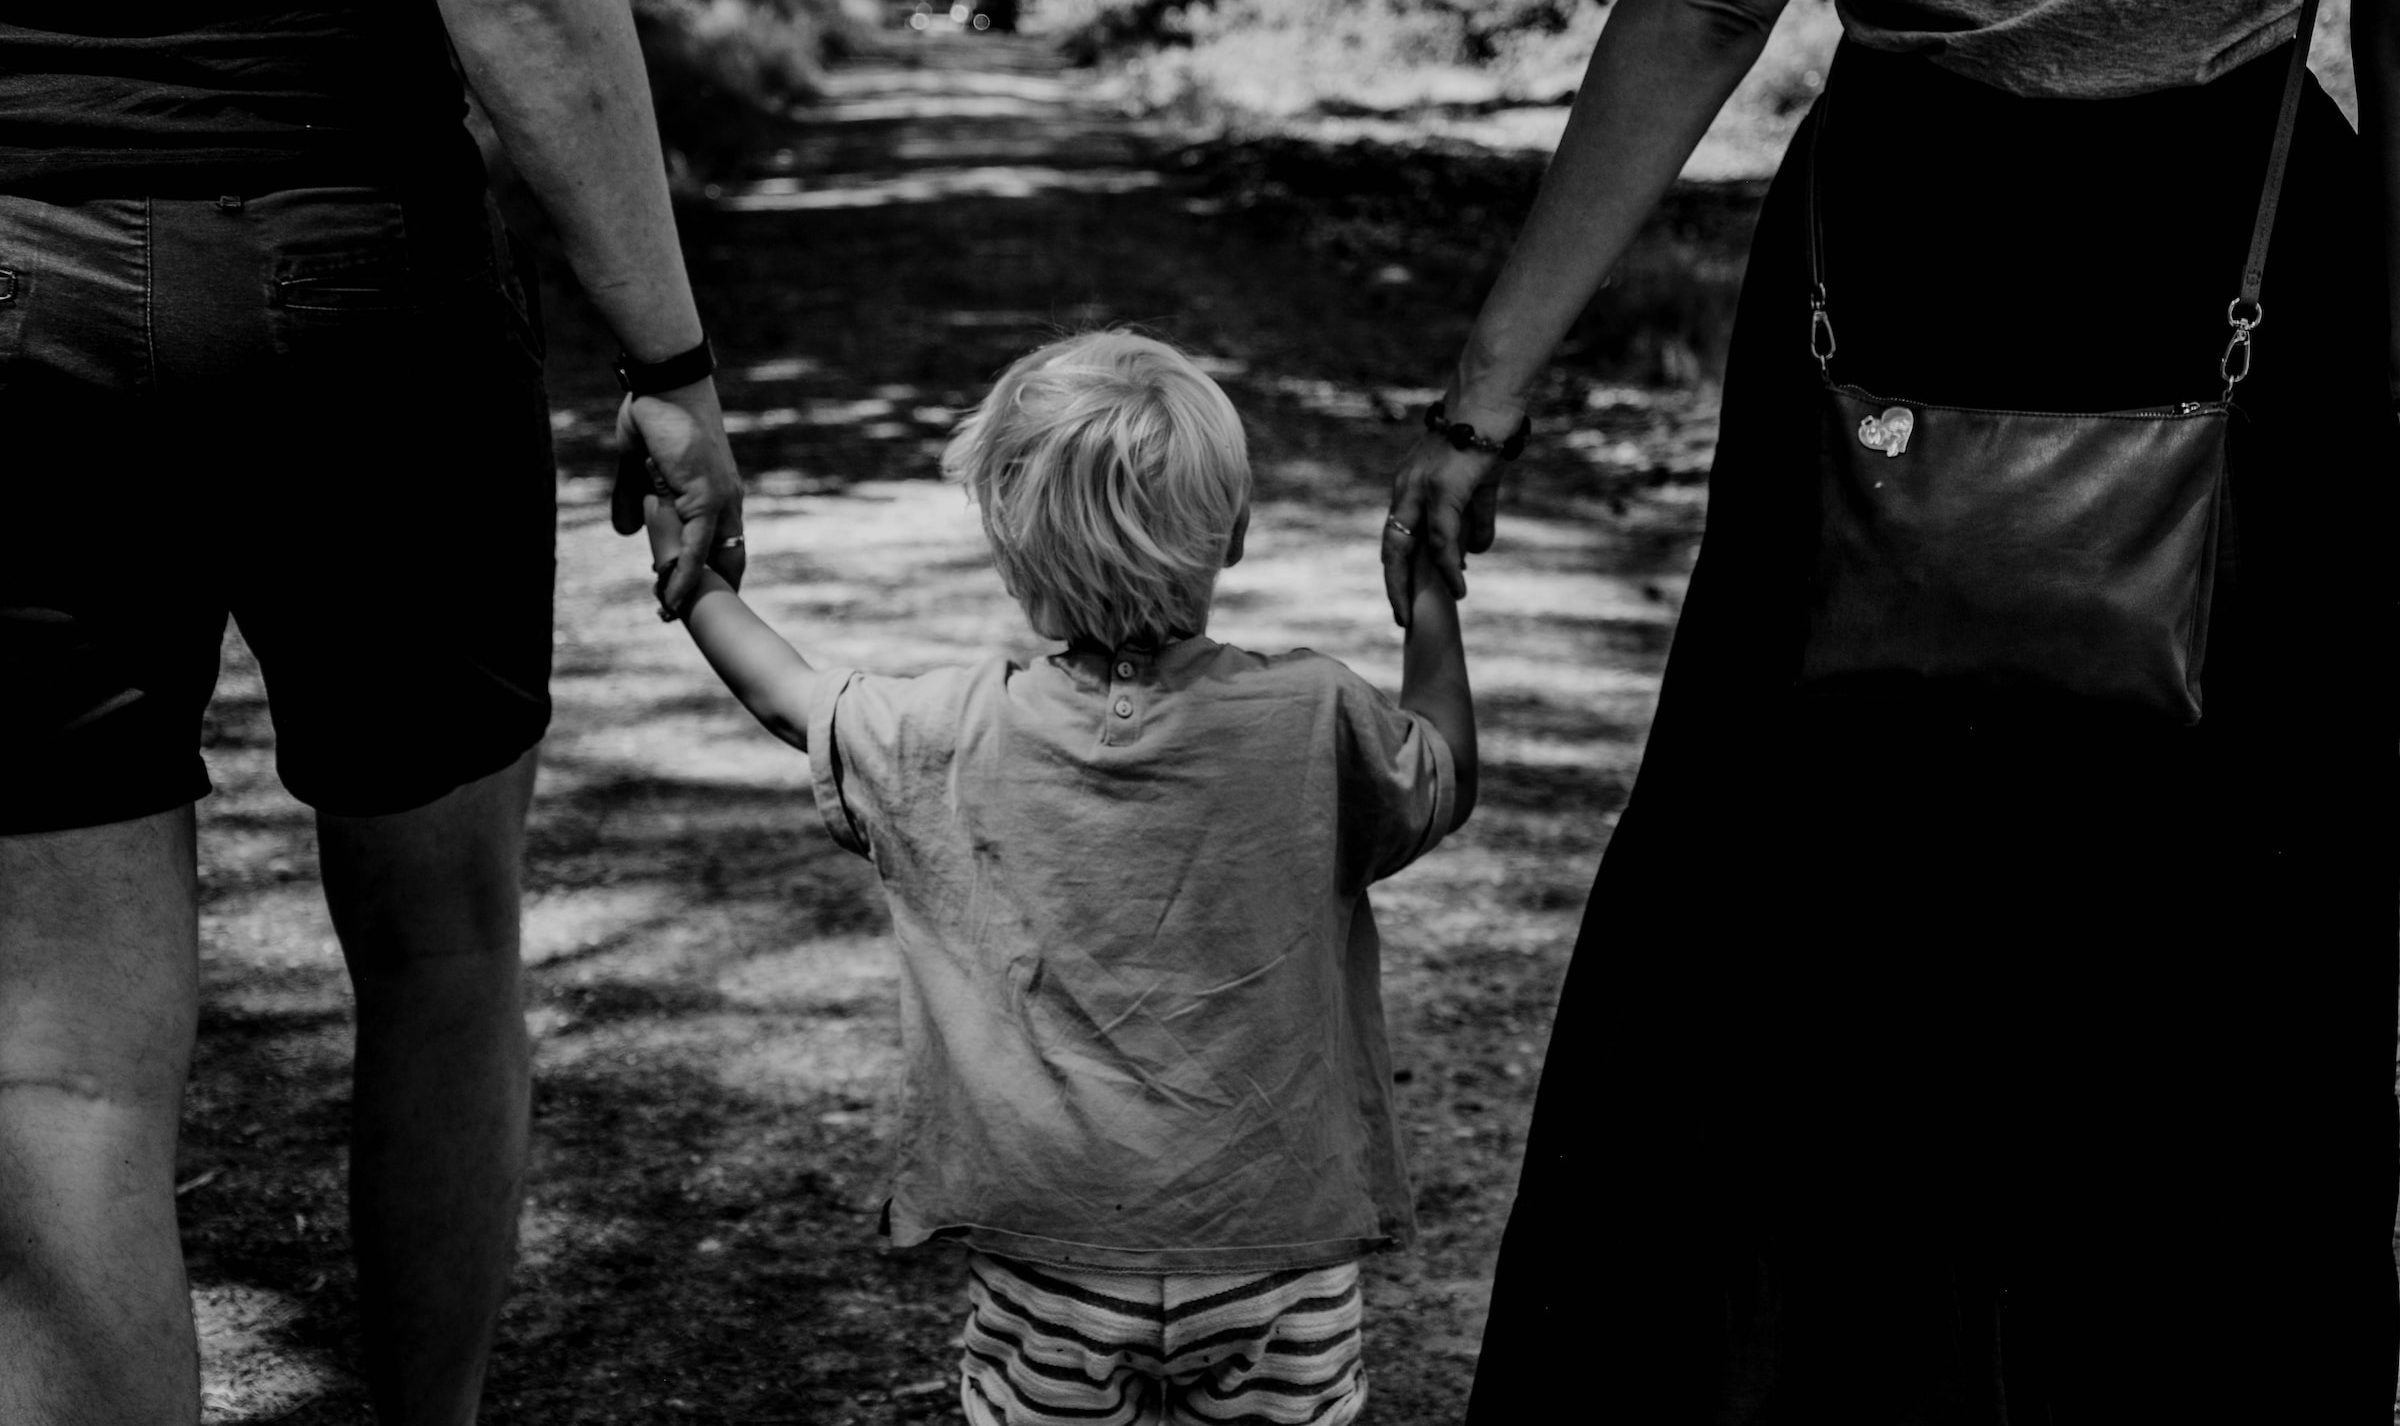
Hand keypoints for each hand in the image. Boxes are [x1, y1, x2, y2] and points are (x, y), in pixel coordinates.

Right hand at [617, 377, 744, 615]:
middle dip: (710, 593)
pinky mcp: (706, 498)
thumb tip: (624, 531)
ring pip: (710, 560)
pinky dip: (685, 575)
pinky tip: (671, 597)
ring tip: (672, 616)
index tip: (692, 599)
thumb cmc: (654, 417)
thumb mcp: (640, 468)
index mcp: (718, 496)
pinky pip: (696, 547)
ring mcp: (720, 501)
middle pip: (727, 560)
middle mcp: (727, 503)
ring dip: (693, 592)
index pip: (722, 547)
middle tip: (686, 618)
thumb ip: (634, 500)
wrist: (664, 385)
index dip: (708, 575)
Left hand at [1382, 428, 1506, 626]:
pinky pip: (1441, 539)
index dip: (1400, 566)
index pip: (1397, 533)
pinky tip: (1458, 587)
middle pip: (1391, 547)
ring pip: (1410, 548)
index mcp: (1411, 485)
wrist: (1491, 398)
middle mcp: (1407, 488)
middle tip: (1402, 618)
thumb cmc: (1487, 432)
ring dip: (1416, 585)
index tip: (1404, 594)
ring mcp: (1421, 489)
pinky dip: (1448, 567)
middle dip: (1395, 586)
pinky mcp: (1442, 489)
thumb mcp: (1481, 483)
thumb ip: (1477, 517)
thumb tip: (1478, 550)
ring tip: (1420, 614)